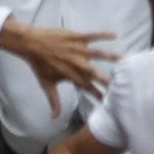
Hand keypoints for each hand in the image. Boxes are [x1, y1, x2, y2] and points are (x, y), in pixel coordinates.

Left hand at [0, 17, 115, 112]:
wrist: (31, 44)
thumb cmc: (39, 65)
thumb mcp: (47, 86)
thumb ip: (54, 102)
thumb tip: (54, 118)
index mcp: (71, 75)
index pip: (87, 87)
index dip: (97, 94)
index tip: (107, 100)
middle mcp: (76, 63)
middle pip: (94, 73)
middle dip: (106, 79)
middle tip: (119, 84)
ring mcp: (77, 49)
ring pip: (97, 54)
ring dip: (110, 57)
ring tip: (123, 60)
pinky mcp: (76, 37)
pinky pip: (92, 35)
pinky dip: (103, 35)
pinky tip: (114, 34)